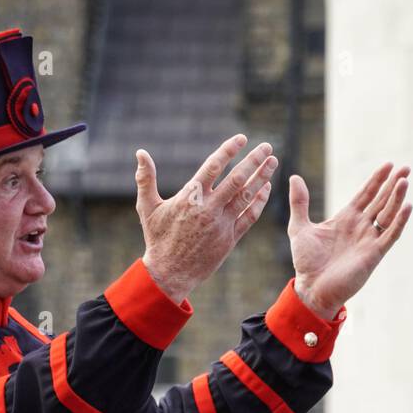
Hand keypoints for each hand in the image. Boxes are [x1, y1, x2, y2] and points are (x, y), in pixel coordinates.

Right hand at [136, 134, 276, 302]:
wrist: (169, 274)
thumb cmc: (157, 239)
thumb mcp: (147, 207)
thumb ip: (146, 179)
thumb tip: (140, 152)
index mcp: (190, 197)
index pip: (213, 167)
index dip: (229, 150)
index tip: (242, 138)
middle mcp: (209, 209)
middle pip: (237, 179)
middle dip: (254, 161)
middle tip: (267, 146)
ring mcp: (221, 224)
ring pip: (247, 196)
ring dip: (262, 178)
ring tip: (272, 162)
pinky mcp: (230, 239)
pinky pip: (249, 217)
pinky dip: (259, 202)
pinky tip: (266, 188)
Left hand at [287, 163, 411, 318]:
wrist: (311, 288)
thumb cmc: (306, 262)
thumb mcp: (299, 228)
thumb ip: (299, 203)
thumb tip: (294, 177)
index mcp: (346, 218)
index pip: (366, 194)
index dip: (377, 180)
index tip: (388, 164)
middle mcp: (361, 227)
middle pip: (381, 200)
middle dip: (393, 184)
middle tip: (406, 167)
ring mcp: (369, 240)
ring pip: (388, 214)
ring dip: (397, 198)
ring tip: (404, 181)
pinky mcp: (373, 254)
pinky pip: (390, 235)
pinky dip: (399, 221)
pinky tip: (407, 207)